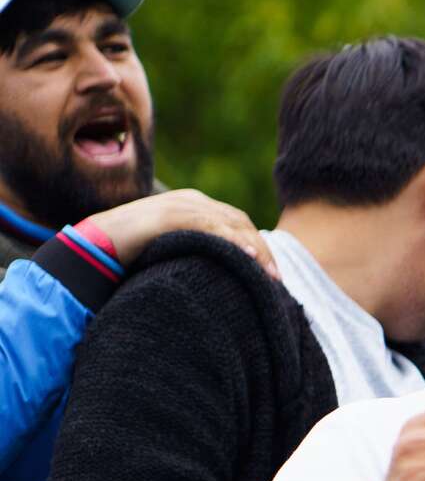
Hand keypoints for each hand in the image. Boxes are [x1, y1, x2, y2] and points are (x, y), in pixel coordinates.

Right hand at [86, 189, 275, 278]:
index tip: (273, 275)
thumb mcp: (174, 251)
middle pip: (241, 223)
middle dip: (263, 250)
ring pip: (231, 224)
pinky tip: (247, 257)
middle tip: (277, 279)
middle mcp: (193, 200)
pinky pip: (209, 226)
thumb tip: (223, 279)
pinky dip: (231, 240)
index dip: (260, 247)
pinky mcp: (170, 214)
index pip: (238, 224)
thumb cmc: (132, 254)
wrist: (93, 245)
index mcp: (195, 206)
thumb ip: (198, 254)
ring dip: (254, 249)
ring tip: (268, 274)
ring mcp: (181, 204)